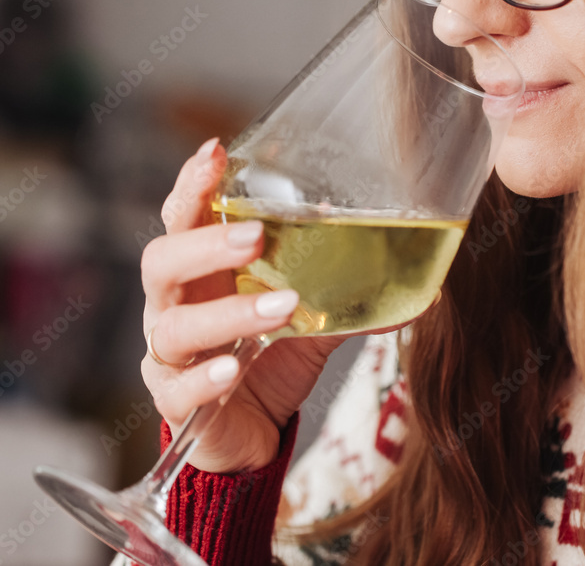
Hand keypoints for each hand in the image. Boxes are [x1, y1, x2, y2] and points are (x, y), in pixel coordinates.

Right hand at [141, 138, 407, 472]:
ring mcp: (169, 355)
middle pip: (163, 262)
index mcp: (203, 273)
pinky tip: (234, 369)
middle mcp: (175, 306)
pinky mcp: (177, 403)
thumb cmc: (269, 361)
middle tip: (256, 236)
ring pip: (174, 326)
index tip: (216, 152)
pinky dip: (206, 377)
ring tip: (281, 308)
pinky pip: (179, 388)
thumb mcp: (310, 322)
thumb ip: (345, 298)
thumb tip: (422, 286)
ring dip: (227, 312)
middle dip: (206, 244)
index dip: (192, 185)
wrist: (250, 432)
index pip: (184, 217)